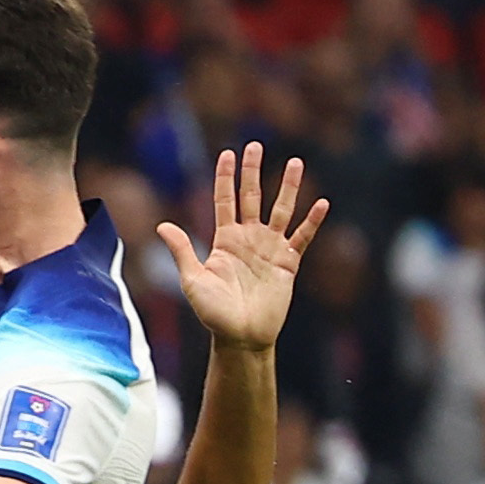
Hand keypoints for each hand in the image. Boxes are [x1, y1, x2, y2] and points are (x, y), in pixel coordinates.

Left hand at [161, 143, 326, 351]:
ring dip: (288, 187)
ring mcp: (270, 249)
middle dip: (253, 172)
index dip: (226, 178)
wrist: (241, 337)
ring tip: (295, 163)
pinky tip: (321, 204)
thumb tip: (162, 225)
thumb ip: (183, 251)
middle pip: (252, 197)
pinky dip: (312, 222)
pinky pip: (302, 237)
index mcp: (225, 240)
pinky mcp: (288, 263)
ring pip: (281, 210)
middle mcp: (249, 239)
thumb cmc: (214, 313)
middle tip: (255, 146)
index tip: (227, 154)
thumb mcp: (193, 280)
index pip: (225, 201)